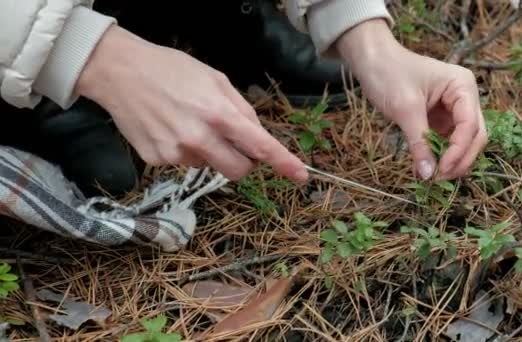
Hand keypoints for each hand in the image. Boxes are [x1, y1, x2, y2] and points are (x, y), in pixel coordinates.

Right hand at [76, 25, 307, 182]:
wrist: (119, 72)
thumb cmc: (171, 70)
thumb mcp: (215, 79)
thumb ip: (241, 109)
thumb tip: (256, 135)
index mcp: (218, 114)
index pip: (260, 146)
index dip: (284, 163)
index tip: (301, 176)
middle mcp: (199, 139)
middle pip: (237, 171)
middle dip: (243, 162)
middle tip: (233, 143)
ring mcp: (176, 153)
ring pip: (208, 166)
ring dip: (208, 151)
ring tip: (187, 122)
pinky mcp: (157, 160)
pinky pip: (183, 163)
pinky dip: (184, 151)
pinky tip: (169, 128)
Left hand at [337, 19, 487, 179]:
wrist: (372, 60)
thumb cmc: (389, 73)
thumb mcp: (404, 109)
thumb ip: (419, 142)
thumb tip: (428, 174)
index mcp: (463, 86)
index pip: (471, 125)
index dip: (459, 151)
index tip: (441, 171)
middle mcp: (464, 97)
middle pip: (474, 136)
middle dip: (460, 159)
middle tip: (440, 179)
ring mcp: (453, 108)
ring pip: (462, 142)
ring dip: (450, 160)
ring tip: (432, 177)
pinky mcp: (439, 118)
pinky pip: (444, 141)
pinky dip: (437, 156)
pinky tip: (424, 169)